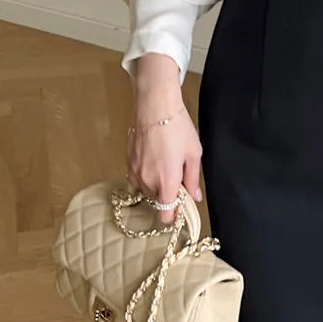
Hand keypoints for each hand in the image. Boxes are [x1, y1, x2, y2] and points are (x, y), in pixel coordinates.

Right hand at [127, 54, 202, 226]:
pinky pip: (137, 179)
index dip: (174, 215)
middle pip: (157, 203)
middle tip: (178, 180)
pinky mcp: (128, 162)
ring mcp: (135, 172)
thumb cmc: (177, 127)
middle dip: (167, 197)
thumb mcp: (194, 154)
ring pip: (146, 191)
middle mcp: (148, 180)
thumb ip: (193, 180)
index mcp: (167, 181)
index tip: (181, 207)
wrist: (155, 105)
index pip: (165, 215)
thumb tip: (194, 197)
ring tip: (166, 167)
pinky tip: (155, 162)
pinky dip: (146, 177)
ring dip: (156, 187)